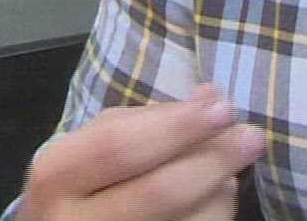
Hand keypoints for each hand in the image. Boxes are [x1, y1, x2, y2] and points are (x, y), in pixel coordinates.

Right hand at [20, 84, 265, 220]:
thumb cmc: (83, 184)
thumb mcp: (95, 146)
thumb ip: (146, 122)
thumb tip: (209, 97)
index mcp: (56, 176)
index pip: (118, 147)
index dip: (174, 126)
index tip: (221, 107)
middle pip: (157, 192)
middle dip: (211, 159)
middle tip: (250, 137)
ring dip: (220, 191)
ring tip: (227, 171)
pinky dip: (216, 213)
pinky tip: (217, 198)